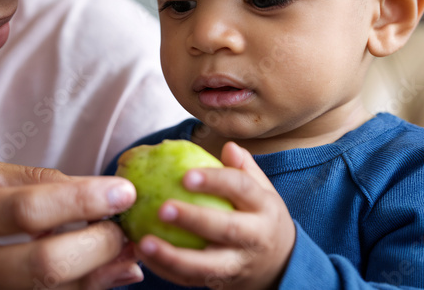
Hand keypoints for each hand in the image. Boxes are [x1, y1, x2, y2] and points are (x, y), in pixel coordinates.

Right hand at [0, 154, 144, 289]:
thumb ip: (23, 182)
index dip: (82, 200)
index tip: (122, 190)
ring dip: (96, 278)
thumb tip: (86, 189)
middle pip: (43, 267)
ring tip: (125, 256)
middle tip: (125, 228)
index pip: (27, 209)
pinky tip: (97, 277)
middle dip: (98, 248)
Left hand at [134, 142, 295, 289]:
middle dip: (194, 219)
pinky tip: (143, 256)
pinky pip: (192, 280)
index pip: (242, 189)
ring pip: (207, 265)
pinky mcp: (222, 283)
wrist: (280, 265)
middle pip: (226, 229)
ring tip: (144, 243)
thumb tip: (229, 147)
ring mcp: (239, 264)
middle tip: (163, 209)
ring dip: (174, 256)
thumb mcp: (263, 193)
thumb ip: (245, 170)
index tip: (186, 175)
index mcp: (264, 207)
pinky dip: (167, 270)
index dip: (216, 181)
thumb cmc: (261, 219)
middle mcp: (255, 237)